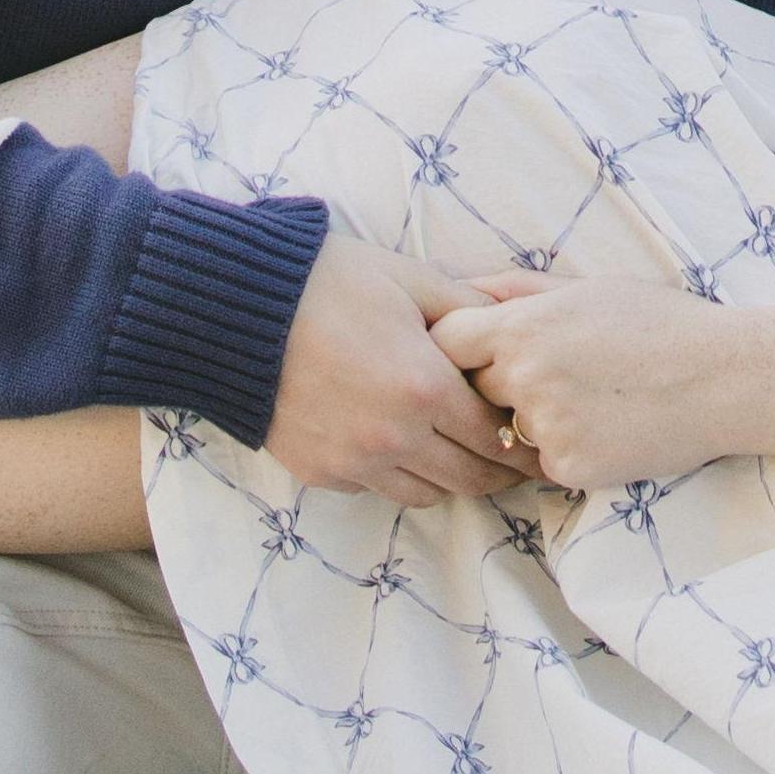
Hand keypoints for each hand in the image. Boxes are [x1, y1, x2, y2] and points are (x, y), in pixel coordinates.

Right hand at [262, 237, 527, 505]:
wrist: (236, 310)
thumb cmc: (327, 282)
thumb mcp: (409, 279)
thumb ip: (467, 308)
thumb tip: (509, 327)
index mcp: (424, 389)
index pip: (495, 435)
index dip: (522, 439)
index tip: (538, 438)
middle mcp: (394, 437)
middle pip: (469, 478)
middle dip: (500, 471)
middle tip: (517, 460)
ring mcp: (353, 461)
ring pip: (426, 494)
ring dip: (450, 478)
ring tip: (461, 455)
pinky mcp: (319, 472)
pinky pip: (375, 488)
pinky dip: (397, 474)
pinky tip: (400, 446)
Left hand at [432, 276, 774, 495]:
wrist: (726, 377)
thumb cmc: (659, 322)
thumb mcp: (586, 288)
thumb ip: (516, 290)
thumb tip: (462, 290)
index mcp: (522, 327)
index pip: (444, 342)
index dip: (454, 347)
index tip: (477, 350)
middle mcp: (524, 378)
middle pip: (470, 389)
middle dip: (495, 384)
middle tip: (548, 375)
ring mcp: (545, 428)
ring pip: (505, 430)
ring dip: (528, 420)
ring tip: (585, 400)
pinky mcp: (568, 469)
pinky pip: (541, 462)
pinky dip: (564, 449)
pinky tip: (606, 428)